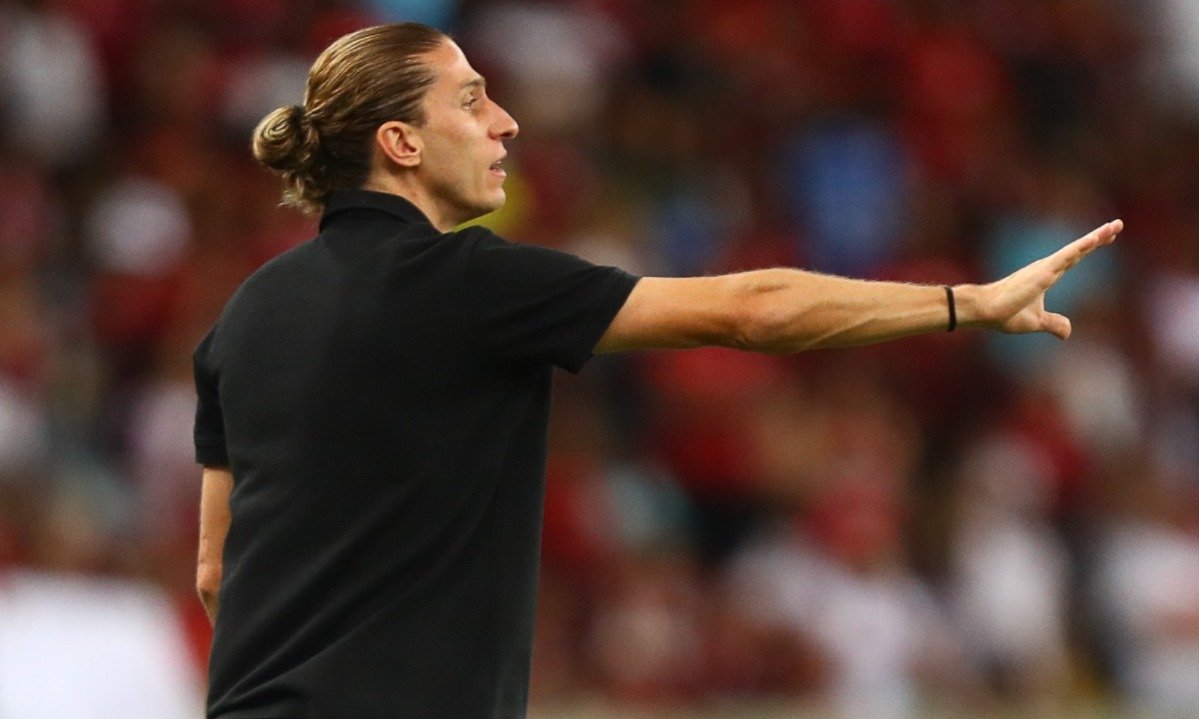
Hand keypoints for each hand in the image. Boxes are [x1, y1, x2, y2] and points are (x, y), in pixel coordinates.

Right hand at [968, 219, 1122, 338]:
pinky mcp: (1042, 273)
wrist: (985, 311)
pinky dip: (1081, 247)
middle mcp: (1047, 267)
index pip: (1075, 257)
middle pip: (1079, 249)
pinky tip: (1095, 238)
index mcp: (1047, 275)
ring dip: (1096, 237)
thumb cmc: (1006, 313)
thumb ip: (1053, 324)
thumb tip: (1068, 333)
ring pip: (1076, 249)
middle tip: (1118, 224)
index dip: (1091, 246)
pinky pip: (1066, 257)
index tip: (1109, 236)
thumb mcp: (1036, 322)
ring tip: (1115, 226)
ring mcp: (1045, 268)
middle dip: (1100, 236)